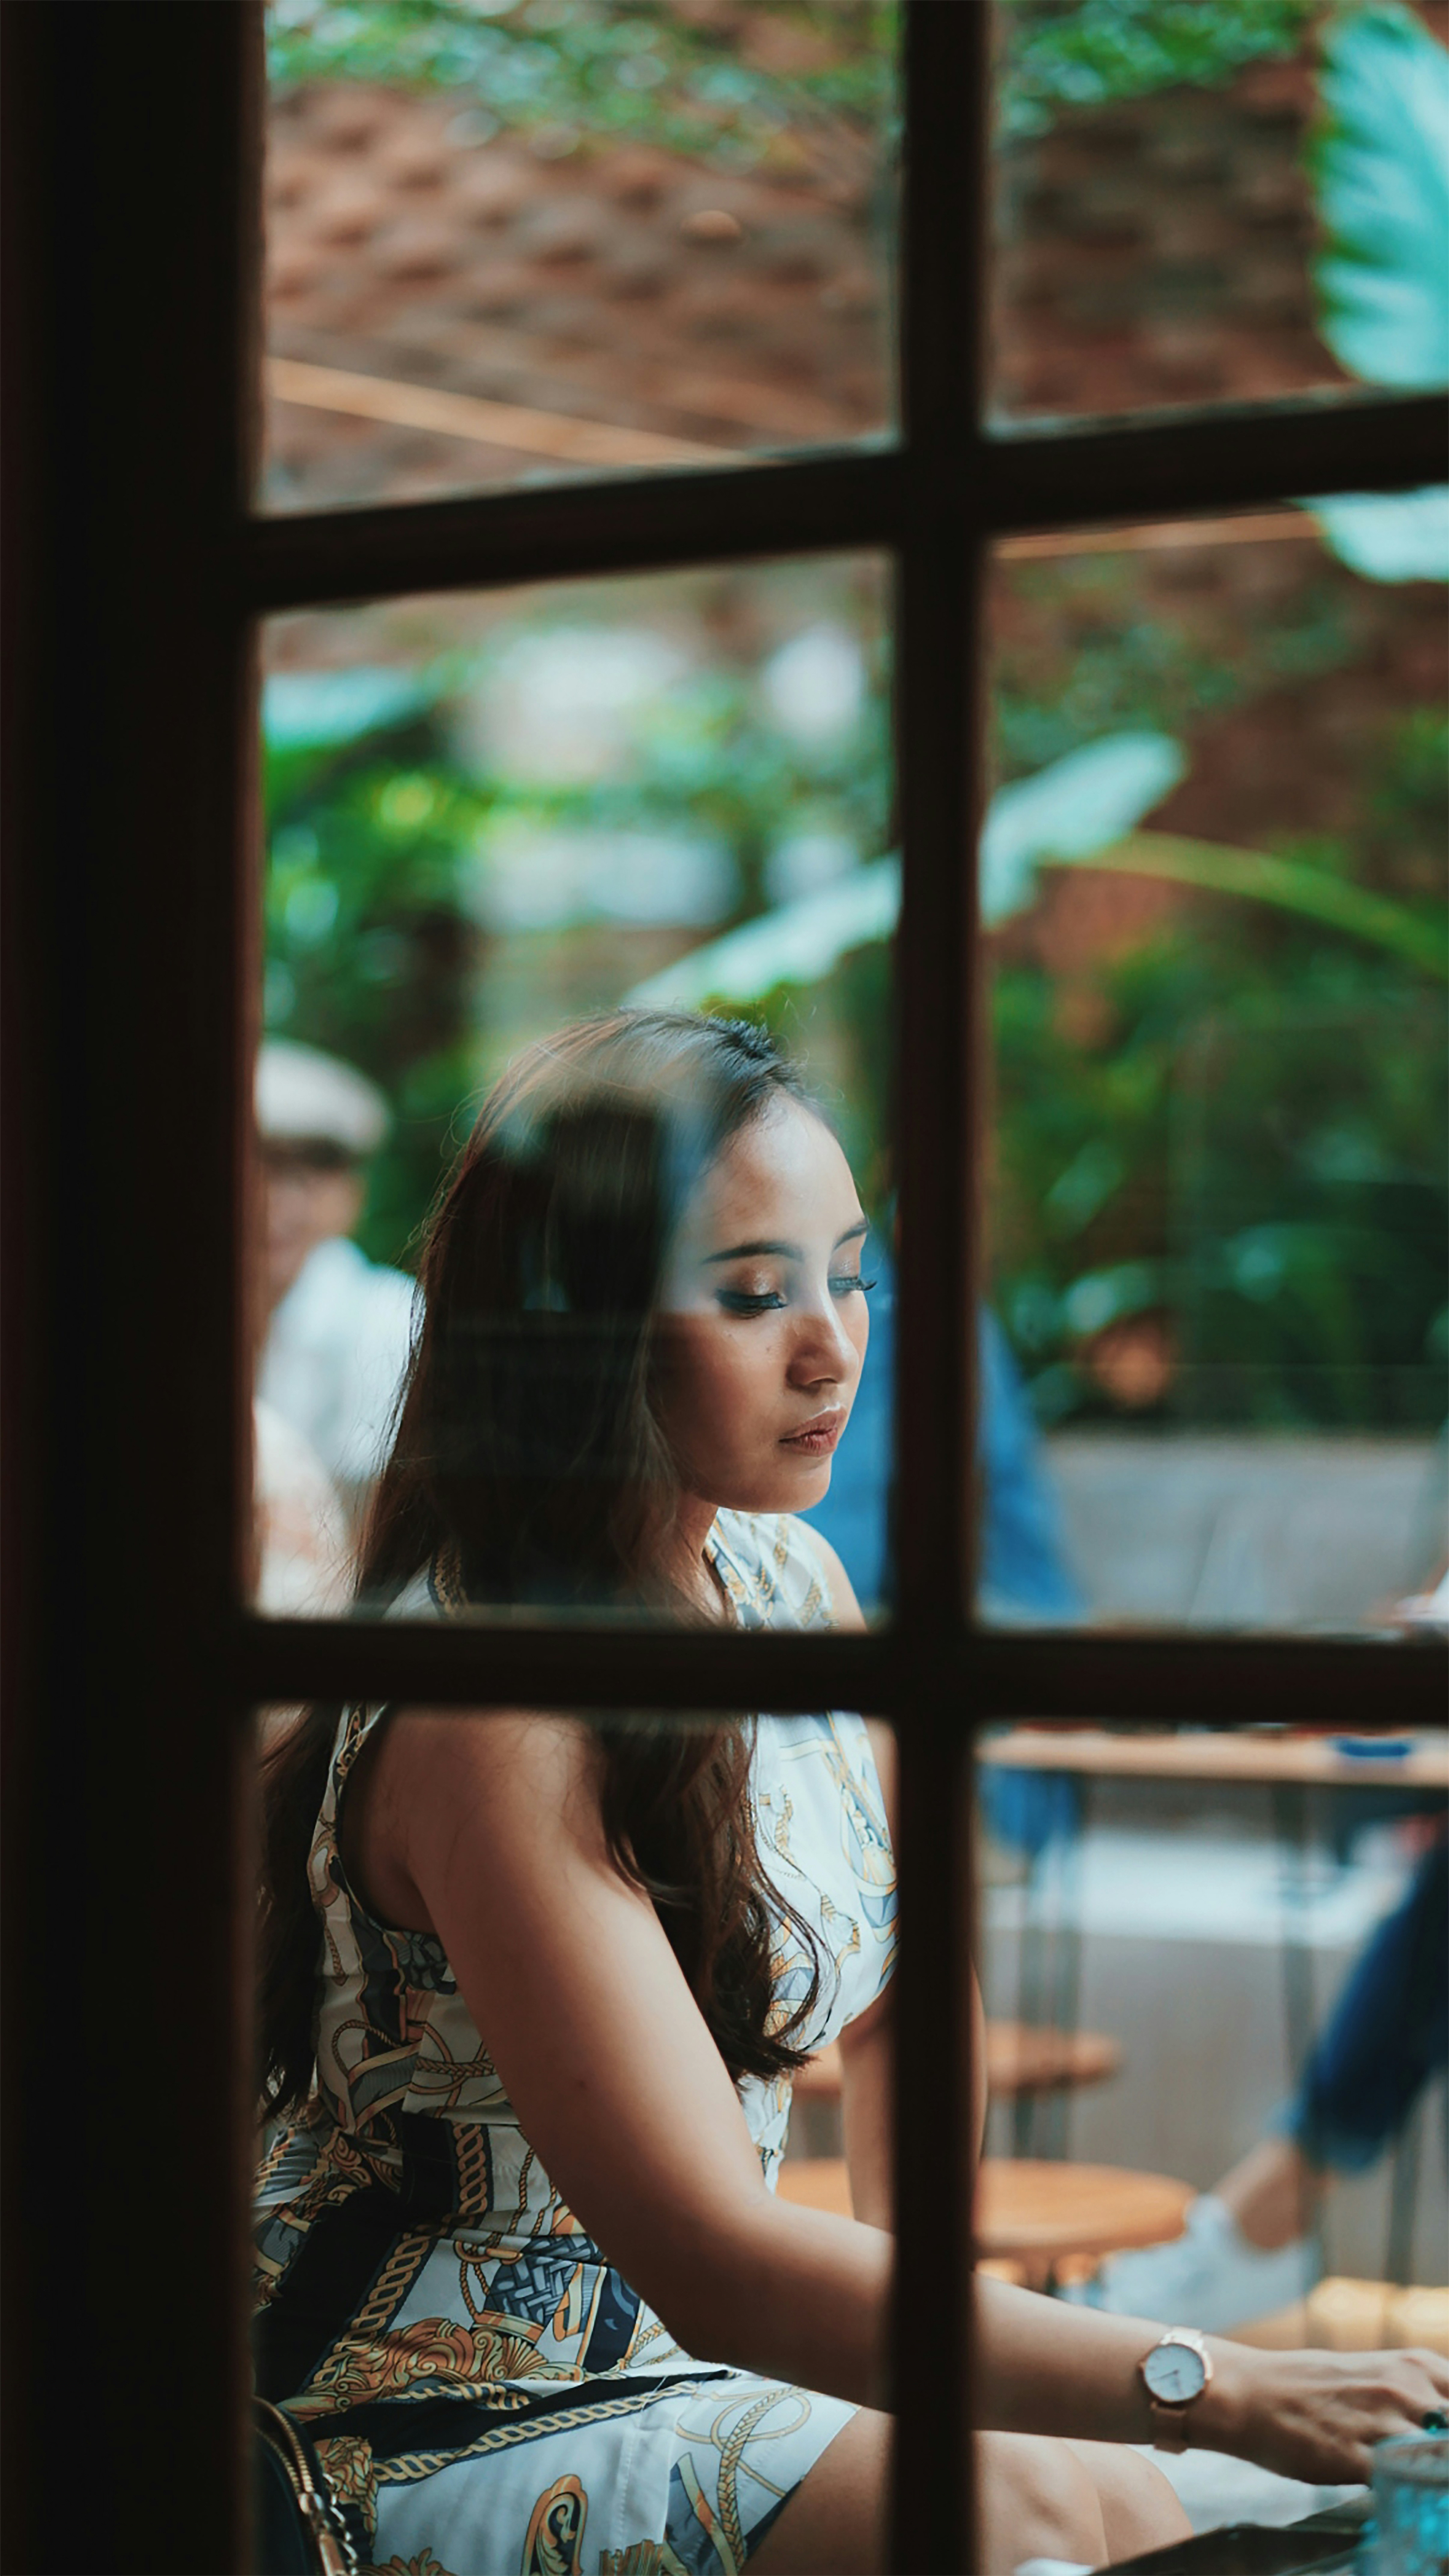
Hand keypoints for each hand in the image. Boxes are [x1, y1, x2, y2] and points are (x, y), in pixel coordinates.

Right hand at [1203, 2340, 1448, 2484]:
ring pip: (1441, 2457)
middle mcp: (1405, 2389)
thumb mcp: (1378, 2378)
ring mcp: (1381, 2422)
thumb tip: (1441, 2424)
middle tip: (1429, 2459)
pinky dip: (1410, 2492)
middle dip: (1444, 2447)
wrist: (1251, 2393)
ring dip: (1432, 2468)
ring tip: (1414, 2473)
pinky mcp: (1357, 2457)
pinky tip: (1398, 2493)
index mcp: (1414, 2366)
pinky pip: (1405, 2483)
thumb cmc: (1312, 2388)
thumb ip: (1417, 2400)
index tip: (1441, 2438)